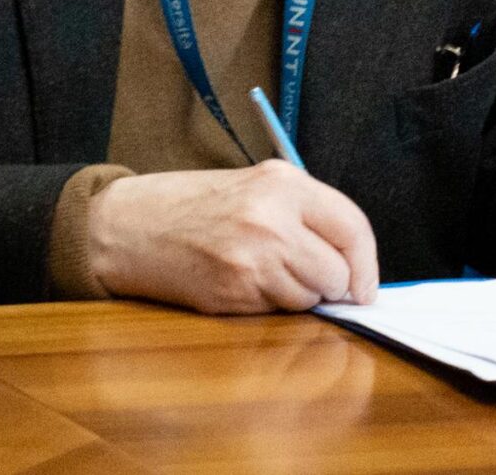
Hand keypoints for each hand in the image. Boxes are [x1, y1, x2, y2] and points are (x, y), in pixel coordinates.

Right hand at [87, 161, 378, 313]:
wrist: (128, 225)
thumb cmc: (195, 204)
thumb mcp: (258, 186)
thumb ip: (307, 214)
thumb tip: (352, 261)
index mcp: (285, 184)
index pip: (353, 227)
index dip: (366, 263)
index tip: (365, 284)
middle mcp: (272, 220)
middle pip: (336, 272)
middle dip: (333, 285)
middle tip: (314, 281)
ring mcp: (251, 259)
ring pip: (309, 297)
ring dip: (299, 296)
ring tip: (266, 272)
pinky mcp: (230, 293)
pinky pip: (275, 311)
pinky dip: (270, 305)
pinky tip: (243, 283)